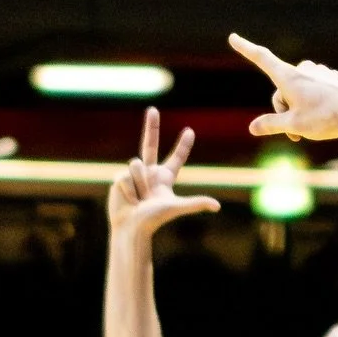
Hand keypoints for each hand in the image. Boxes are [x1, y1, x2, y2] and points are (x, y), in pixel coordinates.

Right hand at [107, 108, 219, 235]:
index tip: (190, 131)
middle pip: (150, 144)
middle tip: (153, 109)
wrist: (130, 227)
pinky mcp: (120, 177)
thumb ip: (195, 203)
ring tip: (139, 199)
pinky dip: (128, 188)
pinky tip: (128, 198)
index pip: (177, 158)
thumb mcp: (176, 207)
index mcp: (165, 178)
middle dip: (151, 126)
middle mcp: (150, 172)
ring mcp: (134, 174)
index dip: (183, 146)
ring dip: (139, 184)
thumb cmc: (154, 219)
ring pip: (136, 164)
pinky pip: (125, 174)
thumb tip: (217, 206)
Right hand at [229, 33, 337, 143]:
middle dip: (285, 112)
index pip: (261, 58)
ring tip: (314, 127)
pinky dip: (315, 105)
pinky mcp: (331, 78)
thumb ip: (271, 124)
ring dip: (300, 111)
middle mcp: (302, 69)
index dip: (246, 49)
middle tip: (296, 134)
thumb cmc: (326, 119)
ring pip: (299, 93)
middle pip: (282, 91)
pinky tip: (328, 116)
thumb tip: (252, 128)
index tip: (233, 37)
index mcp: (288, 76)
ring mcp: (318, 72)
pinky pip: (315, 92)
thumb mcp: (294, 125)